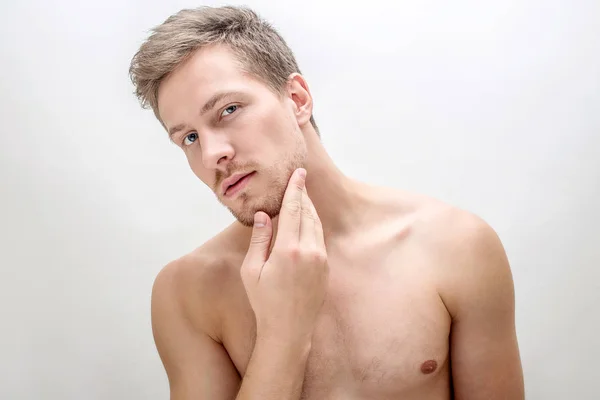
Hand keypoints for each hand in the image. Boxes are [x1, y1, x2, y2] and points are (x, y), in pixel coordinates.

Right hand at [240, 168, 328, 340]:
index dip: (295, 189)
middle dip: (304, 195)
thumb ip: (259, 240)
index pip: (294, 210)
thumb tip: (264, 216)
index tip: (298, 173)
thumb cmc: (264, 302)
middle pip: (308, 213)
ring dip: (310, 209)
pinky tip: (307, 222)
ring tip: (302, 197)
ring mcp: (321, 260)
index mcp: (289, 250)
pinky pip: (320, 239)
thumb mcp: (252, 271)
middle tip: (300, 179)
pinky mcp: (326, 268)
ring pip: (317, 225)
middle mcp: (310, 252)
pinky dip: (314, 225)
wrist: (289, 331)